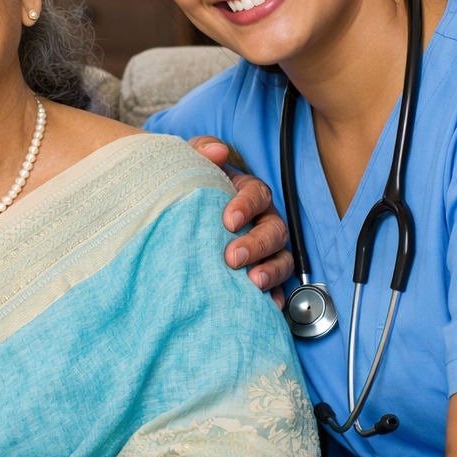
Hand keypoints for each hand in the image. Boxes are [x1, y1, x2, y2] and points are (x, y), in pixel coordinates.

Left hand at [188, 135, 291, 304]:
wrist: (174, 214)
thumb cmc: (188, 187)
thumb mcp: (190, 162)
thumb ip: (201, 150)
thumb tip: (217, 151)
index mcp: (248, 192)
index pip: (257, 194)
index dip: (246, 206)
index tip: (228, 220)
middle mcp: (262, 220)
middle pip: (274, 230)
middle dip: (257, 244)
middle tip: (232, 257)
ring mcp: (265, 249)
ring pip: (282, 259)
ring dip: (270, 271)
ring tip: (253, 283)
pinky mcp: (260, 273)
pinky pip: (276, 286)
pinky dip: (274, 296)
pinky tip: (266, 306)